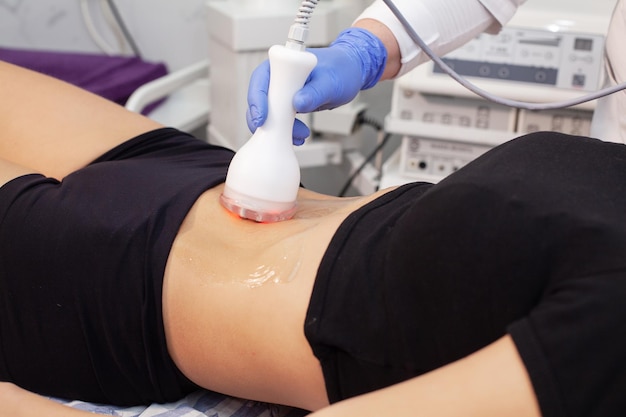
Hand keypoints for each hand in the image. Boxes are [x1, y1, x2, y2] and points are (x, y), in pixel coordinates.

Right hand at [246, 27, 386, 144]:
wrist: (350, 73)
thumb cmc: (342, 69)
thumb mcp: (332, 81)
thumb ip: (315, 92)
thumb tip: (298, 103)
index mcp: (283, 63)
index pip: (260, 80)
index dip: (257, 100)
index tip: (262, 118)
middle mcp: (278, 77)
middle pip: (260, 100)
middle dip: (267, 120)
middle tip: (278, 134)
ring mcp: (282, 92)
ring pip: (268, 113)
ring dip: (278, 129)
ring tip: (298, 136)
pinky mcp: (287, 104)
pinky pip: (280, 119)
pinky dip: (286, 130)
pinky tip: (297, 136)